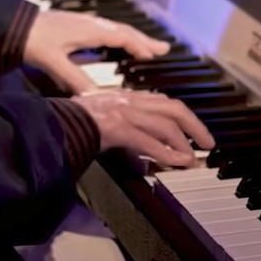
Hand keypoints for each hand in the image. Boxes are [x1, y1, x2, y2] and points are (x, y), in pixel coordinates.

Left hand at [23, 9, 170, 93]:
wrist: (11, 22)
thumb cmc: (32, 39)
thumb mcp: (54, 62)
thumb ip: (76, 80)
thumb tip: (96, 98)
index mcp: (91, 30)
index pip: (124, 37)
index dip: (141, 47)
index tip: (156, 57)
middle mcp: (91, 23)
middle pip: (125, 31)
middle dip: (144, 40)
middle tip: (164, 49)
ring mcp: (84, 22)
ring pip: (116, 29)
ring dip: (133, 38)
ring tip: (147, 47)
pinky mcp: (76, 25)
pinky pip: (106, 30)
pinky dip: (119, 37)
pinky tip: (117, 43)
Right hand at [72, 89, 215, 168]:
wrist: (52, 122)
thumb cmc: (72, 124)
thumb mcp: (104, 124)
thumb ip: (126, 135)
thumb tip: (145, 157)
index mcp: (125, 97)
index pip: (163, 102)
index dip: (183, 116)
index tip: (194, 130)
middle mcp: (128, 100)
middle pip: (173, 108)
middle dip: (195, 126)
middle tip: (208, 143)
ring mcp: (123, 112)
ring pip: (165, 124)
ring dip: (183, 143)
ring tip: (192, 159)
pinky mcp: (117, 127)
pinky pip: (148, 141)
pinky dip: (166, 153)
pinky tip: (176, 163)